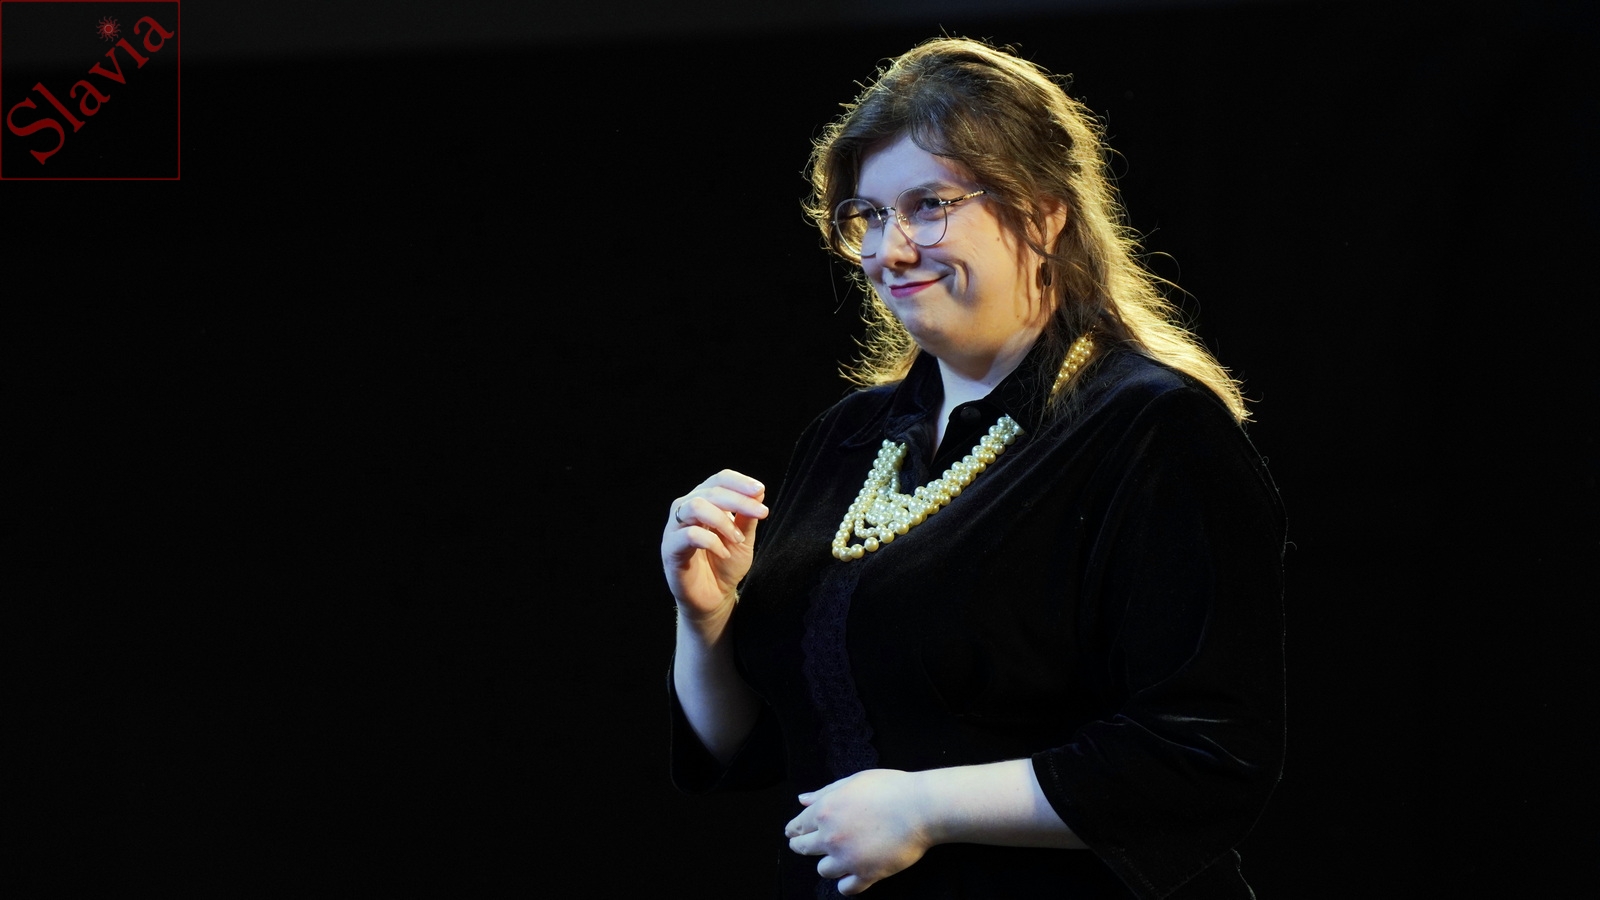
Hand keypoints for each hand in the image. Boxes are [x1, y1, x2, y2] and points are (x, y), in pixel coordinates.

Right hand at [662, 470, 766, 627]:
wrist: (714, 598)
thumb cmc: (726, 565)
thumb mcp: (743, 539)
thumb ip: (747, 517)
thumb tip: (758, 493)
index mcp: (703, 501)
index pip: (719, 480)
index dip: (739, 482)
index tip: (760, 491)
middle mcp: (686, 509)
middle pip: (710, 491)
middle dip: (739, 501)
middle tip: (762, 513)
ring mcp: (675, 528)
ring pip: (696, 506)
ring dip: (723, 520)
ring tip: (738, 539)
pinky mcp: (670, 549)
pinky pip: (688, 535)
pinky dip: (712, 541)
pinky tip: (724, 553)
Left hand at [784, 769, 933, 894]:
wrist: (920, 808)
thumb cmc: (891, 788)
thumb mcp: (854, 781)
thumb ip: (825, 792)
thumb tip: (802, 799)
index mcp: (825, 810)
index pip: (798, 826)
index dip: (794, 830)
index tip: (794, 833)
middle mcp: (830, 836)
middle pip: (803, 849)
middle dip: (802, 846)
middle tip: (807, 846)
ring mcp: (846, 858)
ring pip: (823, 871)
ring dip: (829, 864)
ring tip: (840, 857)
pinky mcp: (865, 875)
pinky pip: (845, 888)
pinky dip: (847, 883)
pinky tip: (853, 875)